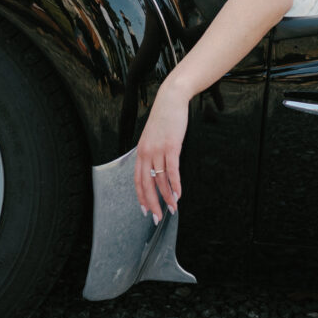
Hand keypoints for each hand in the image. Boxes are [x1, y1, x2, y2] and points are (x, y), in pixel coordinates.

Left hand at [134, 80, 186, 223]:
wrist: (171, 99)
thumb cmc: (164, 118)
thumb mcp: (152, 137)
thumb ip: (152, 153)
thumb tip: (156, 169)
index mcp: (140, 152)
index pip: (138, 180)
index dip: (141, 197)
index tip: (145, 210)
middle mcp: (146, 153)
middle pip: (146, 184)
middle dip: (152, 204)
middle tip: (157, 217)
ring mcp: (158, 150)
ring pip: (161, 180)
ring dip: (167, 197)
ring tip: (173, 208)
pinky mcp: (171, 146)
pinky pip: (172, 171)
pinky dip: (175, 185)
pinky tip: (179, 194)